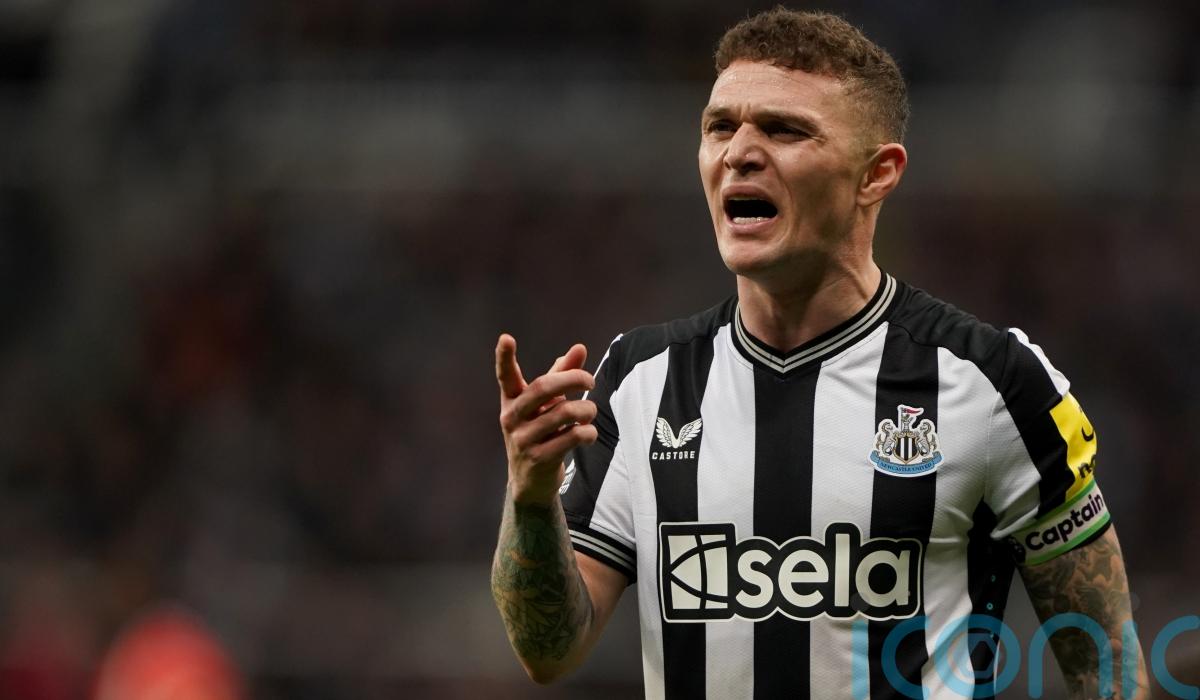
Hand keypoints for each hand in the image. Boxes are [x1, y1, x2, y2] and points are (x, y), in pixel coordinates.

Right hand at [496, 334, 597, 505]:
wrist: (531, 481)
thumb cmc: (541, 432)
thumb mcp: (548, 404)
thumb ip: (562, 375)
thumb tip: (579, 347)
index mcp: (512, 401)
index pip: (505, 377)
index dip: (504, 357)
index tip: (506, 338)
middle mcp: (512, 418)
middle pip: (543, 388)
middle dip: (573, 379)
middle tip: (591, 381)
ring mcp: (523, 440)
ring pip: (565, 413)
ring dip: (586, 410)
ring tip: (590, 413)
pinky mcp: (539, 459)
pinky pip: (572, 437)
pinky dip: (588, 432)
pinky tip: (588, 434)